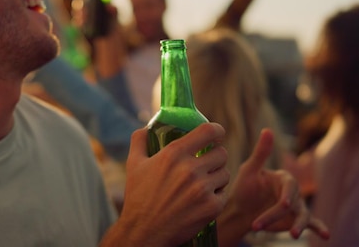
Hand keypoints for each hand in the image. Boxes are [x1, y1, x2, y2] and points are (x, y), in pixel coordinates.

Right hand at [114, 123, 228, 245]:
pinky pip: (224, 193)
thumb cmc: (138, 197)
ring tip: (205, 181)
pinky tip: (204, 197)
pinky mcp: (211, 207)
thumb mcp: (134, 164)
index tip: (216, 133)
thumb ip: (140, 140)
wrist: (144, 231)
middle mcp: (190, 170)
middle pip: (221, 152)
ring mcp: (202, 189)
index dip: (216, 130)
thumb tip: (146, 127)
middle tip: (208, 161)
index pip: (208, 131)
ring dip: (217, 175)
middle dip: (216, 155)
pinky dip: (216, 194)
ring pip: (225, 173)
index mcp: (173, 154)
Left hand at [227, 129, 329, 239]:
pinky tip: (326, 235)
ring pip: (303, 215)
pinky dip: (320, 228)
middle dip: (276, 214)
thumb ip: (261, 152)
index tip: (283, 204)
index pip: (290, 186)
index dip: (287, 195)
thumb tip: (268, 129)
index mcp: (283, 178)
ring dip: (300, 225)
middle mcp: (293, 192)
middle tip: (260, 224)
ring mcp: (297, 206)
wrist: (241, 210)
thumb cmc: (244, 188)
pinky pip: (311, 223)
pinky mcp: (296, 220)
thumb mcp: (249, 170)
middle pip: (292, 203)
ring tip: (295, 235)